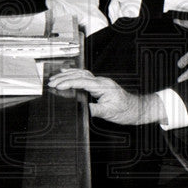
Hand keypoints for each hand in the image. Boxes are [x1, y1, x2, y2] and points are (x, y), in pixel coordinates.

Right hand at [47, 69, 166, 124]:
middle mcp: (102, 82)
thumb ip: (94, 110)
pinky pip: (85, 76)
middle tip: (51, 82)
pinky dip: (75, 75)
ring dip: (68, 75)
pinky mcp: (101, 85)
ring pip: (82, 74)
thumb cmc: (125, 111)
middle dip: (64, 78)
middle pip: (80, 75)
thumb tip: (80, 109)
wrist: (136, 109)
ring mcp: (101, 82)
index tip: (57, 85)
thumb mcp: (108, 113)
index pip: (82, 81)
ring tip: (56, 77)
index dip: (68, 83)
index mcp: (103, 86)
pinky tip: (69, 74)